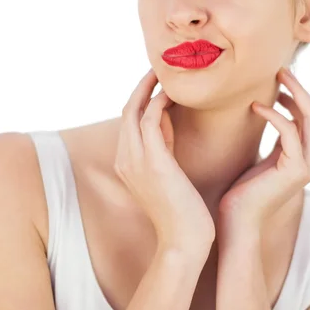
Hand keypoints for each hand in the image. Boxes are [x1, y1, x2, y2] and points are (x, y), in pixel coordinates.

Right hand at [114, 68, 215, 257]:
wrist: (185, 242)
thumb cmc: (182, 210)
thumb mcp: (167, 173)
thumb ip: (163, 147)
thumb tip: (169, 120)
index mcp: (127, 163)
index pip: (128, 120)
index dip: (141, 97)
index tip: (158, 82)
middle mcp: (125, 159)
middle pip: (126, 109)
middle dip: (142, 86)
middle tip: (160, 67)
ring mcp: (135, 161)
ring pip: (134, 109)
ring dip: (149, 87)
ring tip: (166, 72)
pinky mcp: (153, 162)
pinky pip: (150, 119)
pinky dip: (159, 102)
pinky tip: (173, 94)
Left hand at [217, 67, 309, 237]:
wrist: (236, 221)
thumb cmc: (242, 191)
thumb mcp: (261, 157)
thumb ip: (273, 137)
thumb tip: (265, 108)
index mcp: (306, 156)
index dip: (297, 92)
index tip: (277, 77)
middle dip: (299, 86)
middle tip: (278, 68)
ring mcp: (309, 165)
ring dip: (292, 92)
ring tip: (272, 78)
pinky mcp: (296, 169)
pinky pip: (288, 130)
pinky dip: (273, 113)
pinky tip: (254, 107)